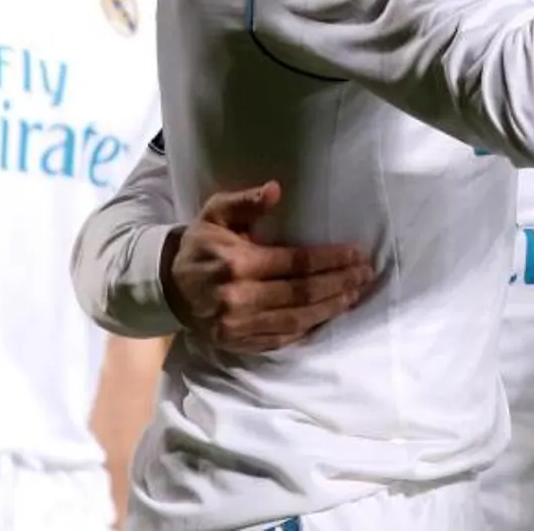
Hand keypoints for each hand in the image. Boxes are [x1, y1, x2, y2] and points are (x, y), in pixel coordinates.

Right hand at [162, 181, 373, 353]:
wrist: (168, 287)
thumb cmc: (200, 246)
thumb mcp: (216, 214)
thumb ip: (245, 202)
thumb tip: (275, 189)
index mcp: (237, 263)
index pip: (296, 263)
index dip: (330, 259)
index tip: (357, 254)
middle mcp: (239, 298)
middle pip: (302, 293)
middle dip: (339, 283)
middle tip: (365, 274)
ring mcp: (238, 325)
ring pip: (296, 319)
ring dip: (330, 307)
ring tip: (354, 294)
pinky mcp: (238, 343)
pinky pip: (281, 339)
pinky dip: (307, 329)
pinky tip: (327, 317)